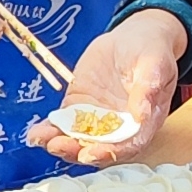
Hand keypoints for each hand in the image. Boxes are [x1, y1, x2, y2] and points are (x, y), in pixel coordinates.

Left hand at [36, 6, 188, 163]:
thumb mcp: (155, 65)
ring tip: (41, 139)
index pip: (126, 146)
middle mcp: (119, 127)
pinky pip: (63, 123)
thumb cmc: (152, 52)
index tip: (90, 153)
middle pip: (97, 147)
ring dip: (59, 142)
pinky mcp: (79, 108)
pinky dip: (49, 129)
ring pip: (77, 138)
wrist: (134, 38)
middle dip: (76, 150)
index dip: (108, 153)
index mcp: (143, 123)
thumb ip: (148, 89)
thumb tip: (141, 115)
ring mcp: (97, 119)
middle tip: (58, 146)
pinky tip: (36, 132)